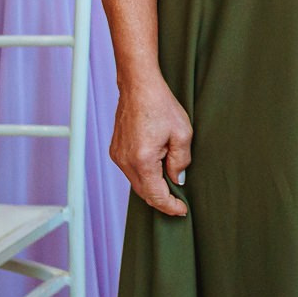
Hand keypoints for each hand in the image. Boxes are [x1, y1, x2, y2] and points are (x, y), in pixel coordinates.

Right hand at [111, 78, 192, 216]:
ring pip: (136, 183)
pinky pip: (131, 171)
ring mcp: (117, 156)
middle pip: (144, 192)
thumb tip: (177, 180)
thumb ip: (181, 161)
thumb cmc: (161, 105)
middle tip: (179, 203)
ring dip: (153, 186)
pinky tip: (157, 169)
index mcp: (142, 160)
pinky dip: (144, 175)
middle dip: (162, 199)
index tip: (182, 210)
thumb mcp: (182, 134)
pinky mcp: (115, 150)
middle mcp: (124, 161)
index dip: (170, 206)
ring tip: (171, 183)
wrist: (139, 86)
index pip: (155, 195)